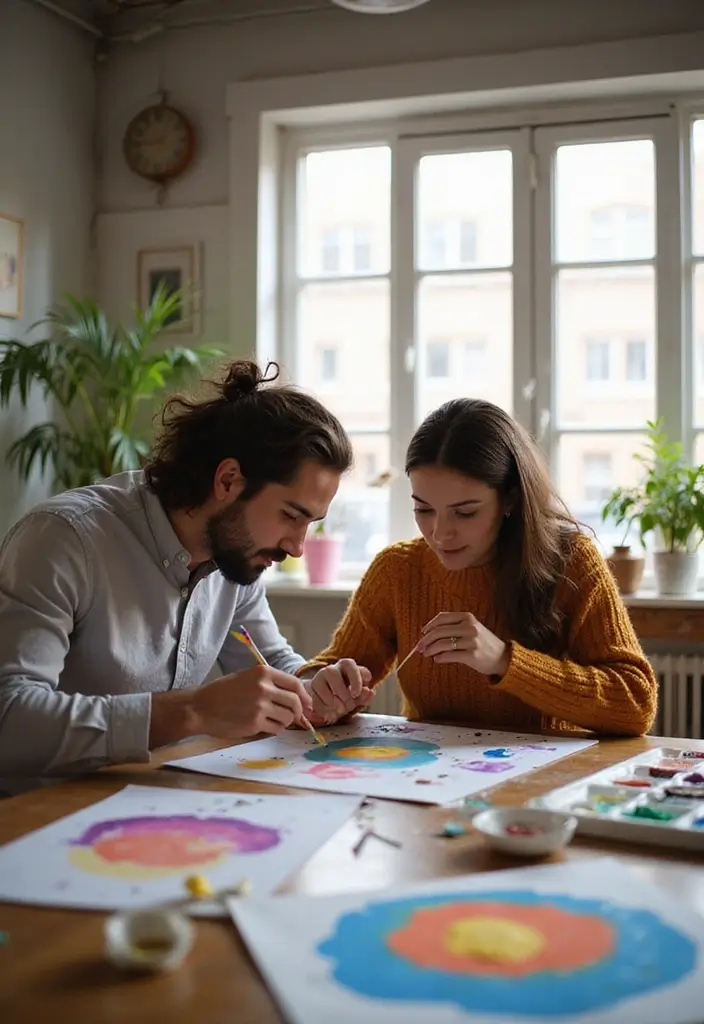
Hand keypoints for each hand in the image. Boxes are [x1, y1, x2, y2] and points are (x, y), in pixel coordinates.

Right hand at [190, 665, 313, 739]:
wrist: (200, 707)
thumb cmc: (223, 692)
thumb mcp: (247, 677)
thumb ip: (269, 683)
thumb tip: (295, 696)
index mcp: (263, 672)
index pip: (295, 684)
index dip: (304, 696)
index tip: (307, 705)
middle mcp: (264, 687)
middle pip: (295, 702)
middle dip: (298, 712)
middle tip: (295, 718)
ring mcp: (260, 706)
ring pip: (287, 717)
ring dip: (285, 722)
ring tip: (273, 720)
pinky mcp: (255, 723)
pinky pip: (276, 729)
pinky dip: (274, 729)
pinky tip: (264, 726)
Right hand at [307, 659, 373, 723]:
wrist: (332, 700)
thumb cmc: (348, 694)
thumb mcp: (359, 696)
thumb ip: (365, 695)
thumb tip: (369, 692)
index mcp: (347, 666)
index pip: (350, 665)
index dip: (354, 679)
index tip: (356, 694)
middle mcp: (332, 669)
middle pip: (332, 673)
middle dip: (341, 692)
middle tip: (348, 704)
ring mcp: (319, 678)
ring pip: (320, 683)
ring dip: (331, 700)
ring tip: (339, 709)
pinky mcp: (311, 690)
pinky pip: (313, 698)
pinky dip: (323, 708)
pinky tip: (330, 713)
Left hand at [418, 612, 509, 677]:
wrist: (502, 657)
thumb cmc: (482, 643)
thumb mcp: (471, 628)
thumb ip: (453, 627)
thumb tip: (428, 635)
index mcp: (467, 617)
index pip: (442, 618)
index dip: (429, 626)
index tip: (423, 633)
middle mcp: (469, 627)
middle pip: (439, 631)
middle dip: (426, 640)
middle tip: (419, 647)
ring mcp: (471, 641)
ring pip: (442, 644)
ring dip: (430, 650)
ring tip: (426, 654)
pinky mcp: (472, 655)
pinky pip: (449, 655)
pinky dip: (439, 658)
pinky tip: (437, 659)